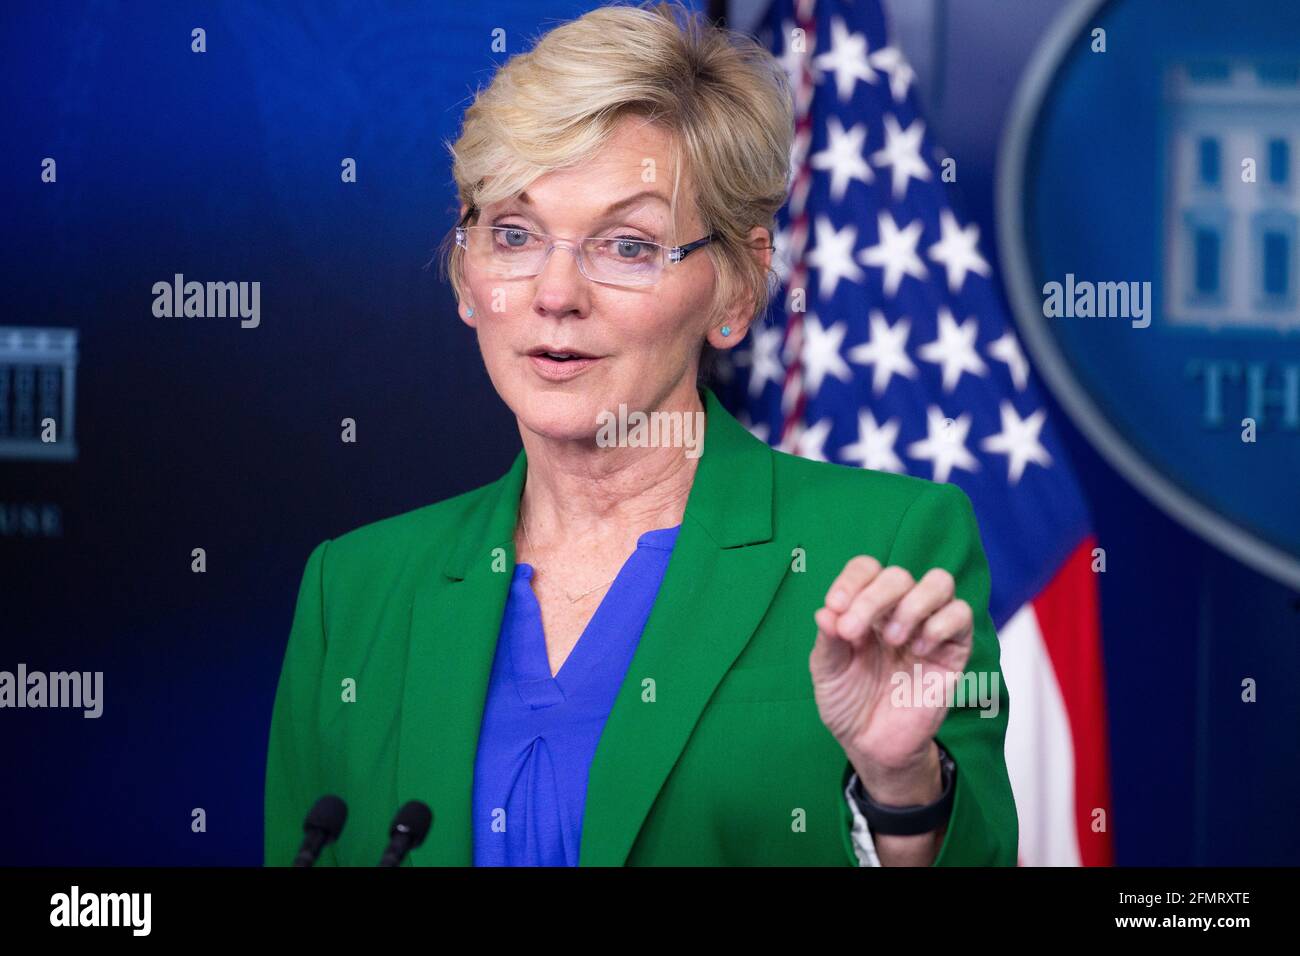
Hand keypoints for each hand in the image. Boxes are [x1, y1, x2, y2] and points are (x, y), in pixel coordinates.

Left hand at [809, 555, 972, 803]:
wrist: (874, 746)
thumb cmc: (849, 704)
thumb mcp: (828, 672)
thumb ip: (828, 641)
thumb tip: (825, 611)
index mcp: (865, 609)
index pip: (867, 569)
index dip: (851, 580)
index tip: (835, 606)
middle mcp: (898, 611)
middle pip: (898, 575)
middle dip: (873, 598)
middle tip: (853, 633)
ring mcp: (928, 627)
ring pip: (939, 582)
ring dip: (912, 604)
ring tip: (893, 640)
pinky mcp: (953, 650)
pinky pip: (961, 615)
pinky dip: (939, 625)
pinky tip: (918, 651)